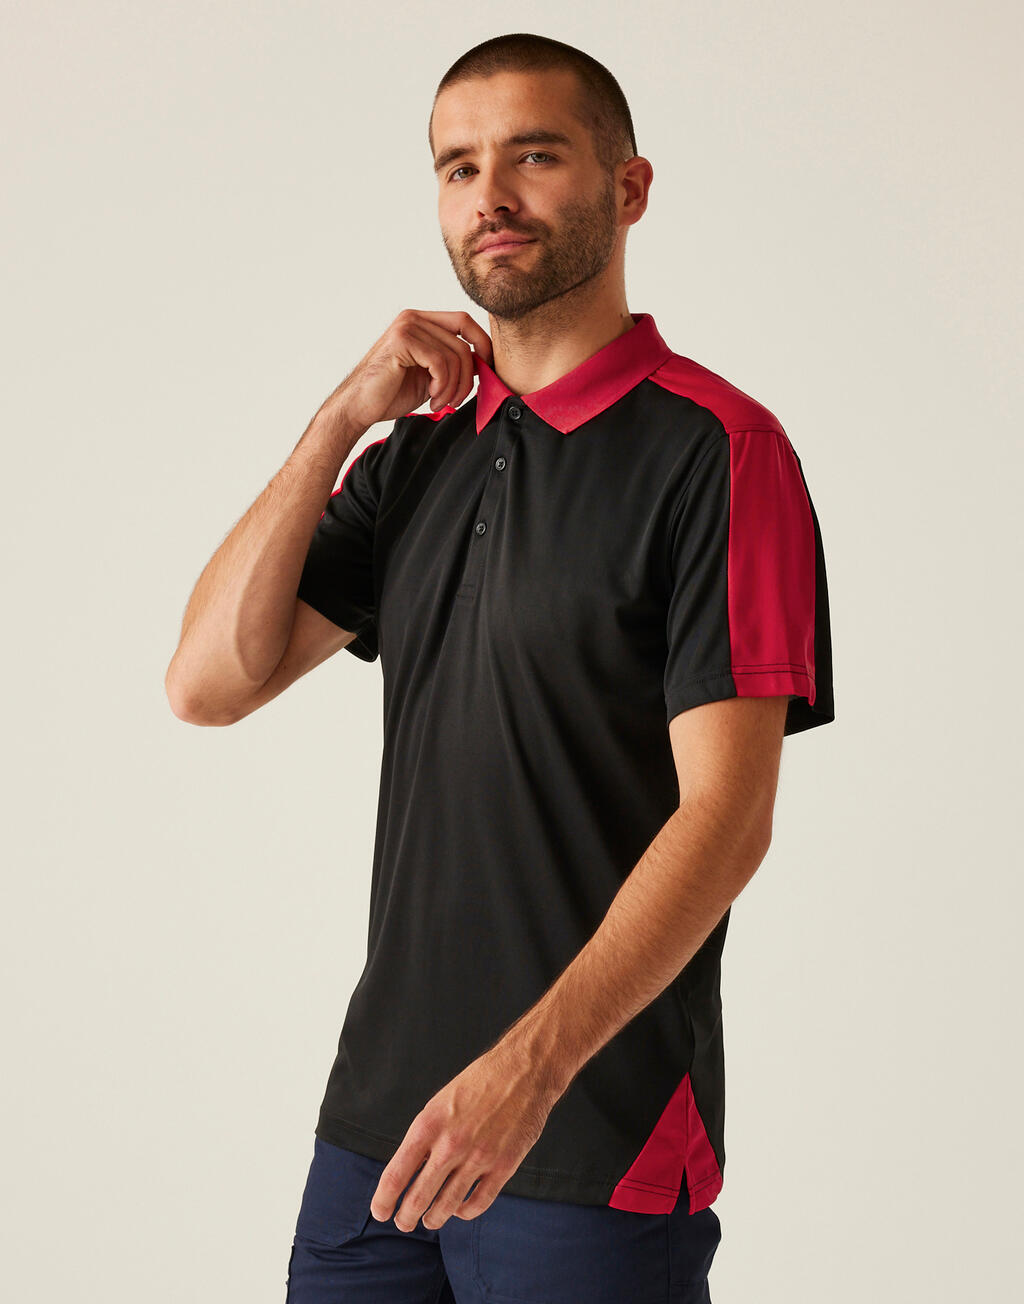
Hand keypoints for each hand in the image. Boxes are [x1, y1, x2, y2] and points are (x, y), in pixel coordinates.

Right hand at [326, 309, 493, 429]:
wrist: (358, 407)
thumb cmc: (391, 393)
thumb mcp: (431, 375)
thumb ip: (452, 363)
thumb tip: (484, 362)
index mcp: (420, 322)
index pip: (464, 321)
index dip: (482, 343)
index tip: (488, 368)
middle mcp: (413, 318)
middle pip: (463, 342)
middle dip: (468, 377)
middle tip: (456, 400)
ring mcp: (407, 327)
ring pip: (454, 355)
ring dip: (453, 387)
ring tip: (440, 402)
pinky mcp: (402, 341)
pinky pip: (440, 362)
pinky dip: (443, 385)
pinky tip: (432, 398)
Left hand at [369, 1040, 561, 1230]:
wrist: (524, 1070)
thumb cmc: (479, 1082)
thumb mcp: (440, 1103)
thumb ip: (425, 1137)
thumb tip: (410, 1170)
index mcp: (428, 1125)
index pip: (396, 1175)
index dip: (383, 1200)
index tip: (380, 1211)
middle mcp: (450, 1145)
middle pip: (418, 1198)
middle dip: (406, 1218)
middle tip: (403, 1223)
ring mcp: (478, 1157)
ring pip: (446, 1206)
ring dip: (434, 1219)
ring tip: (430, 1221)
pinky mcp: (503, 1166)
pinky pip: (478, 1203)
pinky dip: (465, 1212)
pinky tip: (460, 1209)